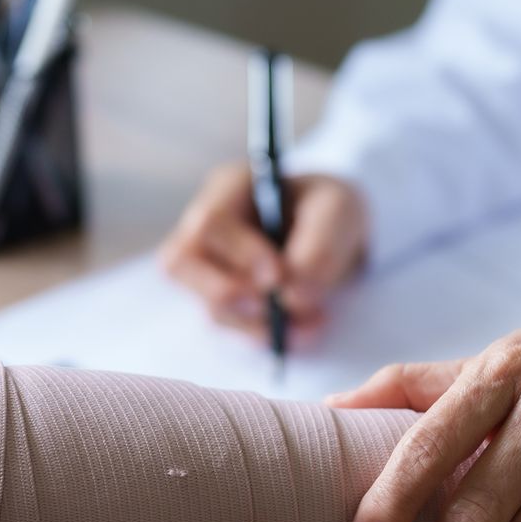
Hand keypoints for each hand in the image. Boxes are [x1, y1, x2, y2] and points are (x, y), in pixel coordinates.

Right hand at [158, 164, 367, 335]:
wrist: (336, 235)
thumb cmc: (329, 209)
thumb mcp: (338, 212)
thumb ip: (319, 248)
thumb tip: (292, 298)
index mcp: (229, 187)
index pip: (210, 221)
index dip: (240, 254)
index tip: (278, 277)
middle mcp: (204, 226)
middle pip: (182, 264)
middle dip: (233, 294)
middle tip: (282, 311)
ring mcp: (204, 266)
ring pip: (208, 304)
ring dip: (260, 323)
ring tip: (312, 322)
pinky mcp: (220, 300)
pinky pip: (230, 326)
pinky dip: (266, 334)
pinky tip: (303, 330)